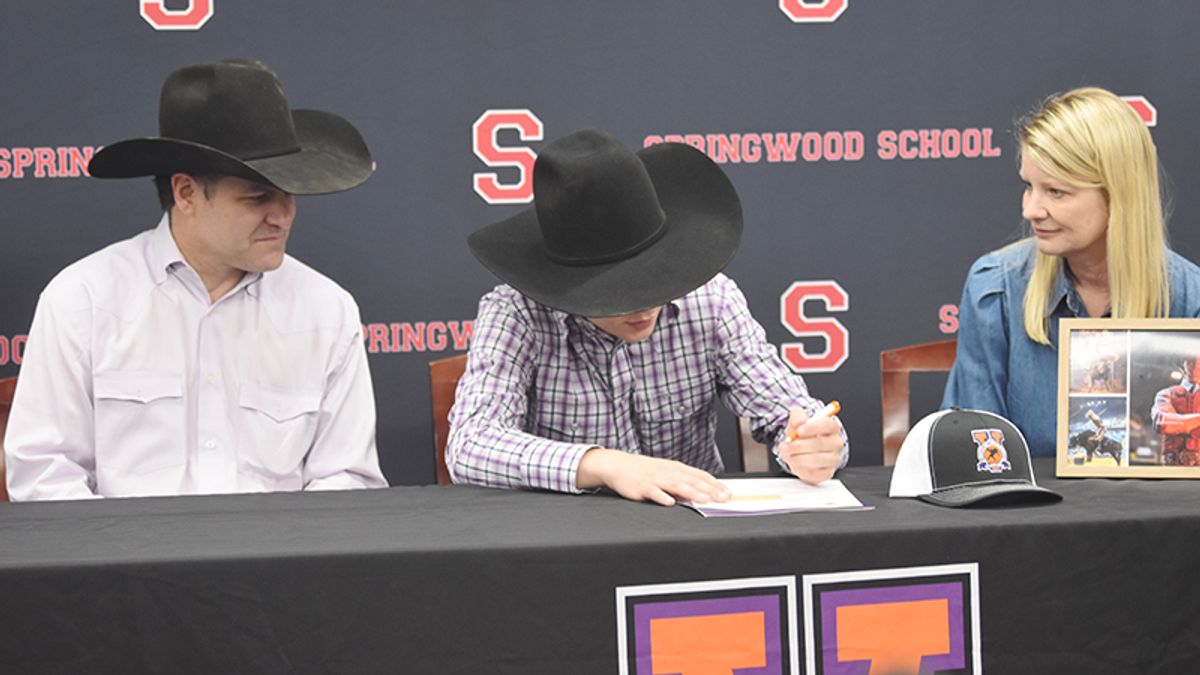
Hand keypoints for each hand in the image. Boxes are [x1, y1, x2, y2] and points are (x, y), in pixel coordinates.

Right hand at [576, 448, 730, 506]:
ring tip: (704, 500)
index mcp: (677, 469)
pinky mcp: (642, 486)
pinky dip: (662, 497)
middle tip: (724, 499)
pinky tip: (670, 503)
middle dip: (710, 490)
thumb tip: (704, 491)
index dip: (715, 485)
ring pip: (676, 486)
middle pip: (692, 481)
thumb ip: (684, 481)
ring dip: (691, 492)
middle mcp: (669, 472)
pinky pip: (653, 492)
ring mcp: (656, 479)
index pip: (700, 476)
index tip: (729, 493)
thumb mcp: (667, 472)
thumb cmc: (645, 471)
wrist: (619, 465)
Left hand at [778, 406, 843, 484]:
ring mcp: (833, 459)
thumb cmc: (802, 435)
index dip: (813, 428)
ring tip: (788, 454)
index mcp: (831, 427)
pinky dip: (801, 468)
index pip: (827, 425)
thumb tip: (799, 421)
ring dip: (800, 457)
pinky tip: (794, 462)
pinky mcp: (827, 472)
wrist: (800, 451)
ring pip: (818, 459)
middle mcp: (835, 443)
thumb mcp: (797, 422)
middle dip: (801, 445)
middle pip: (822, 444)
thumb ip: (797, 418)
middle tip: (788, 445)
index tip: (799, 431)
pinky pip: (815, 472)